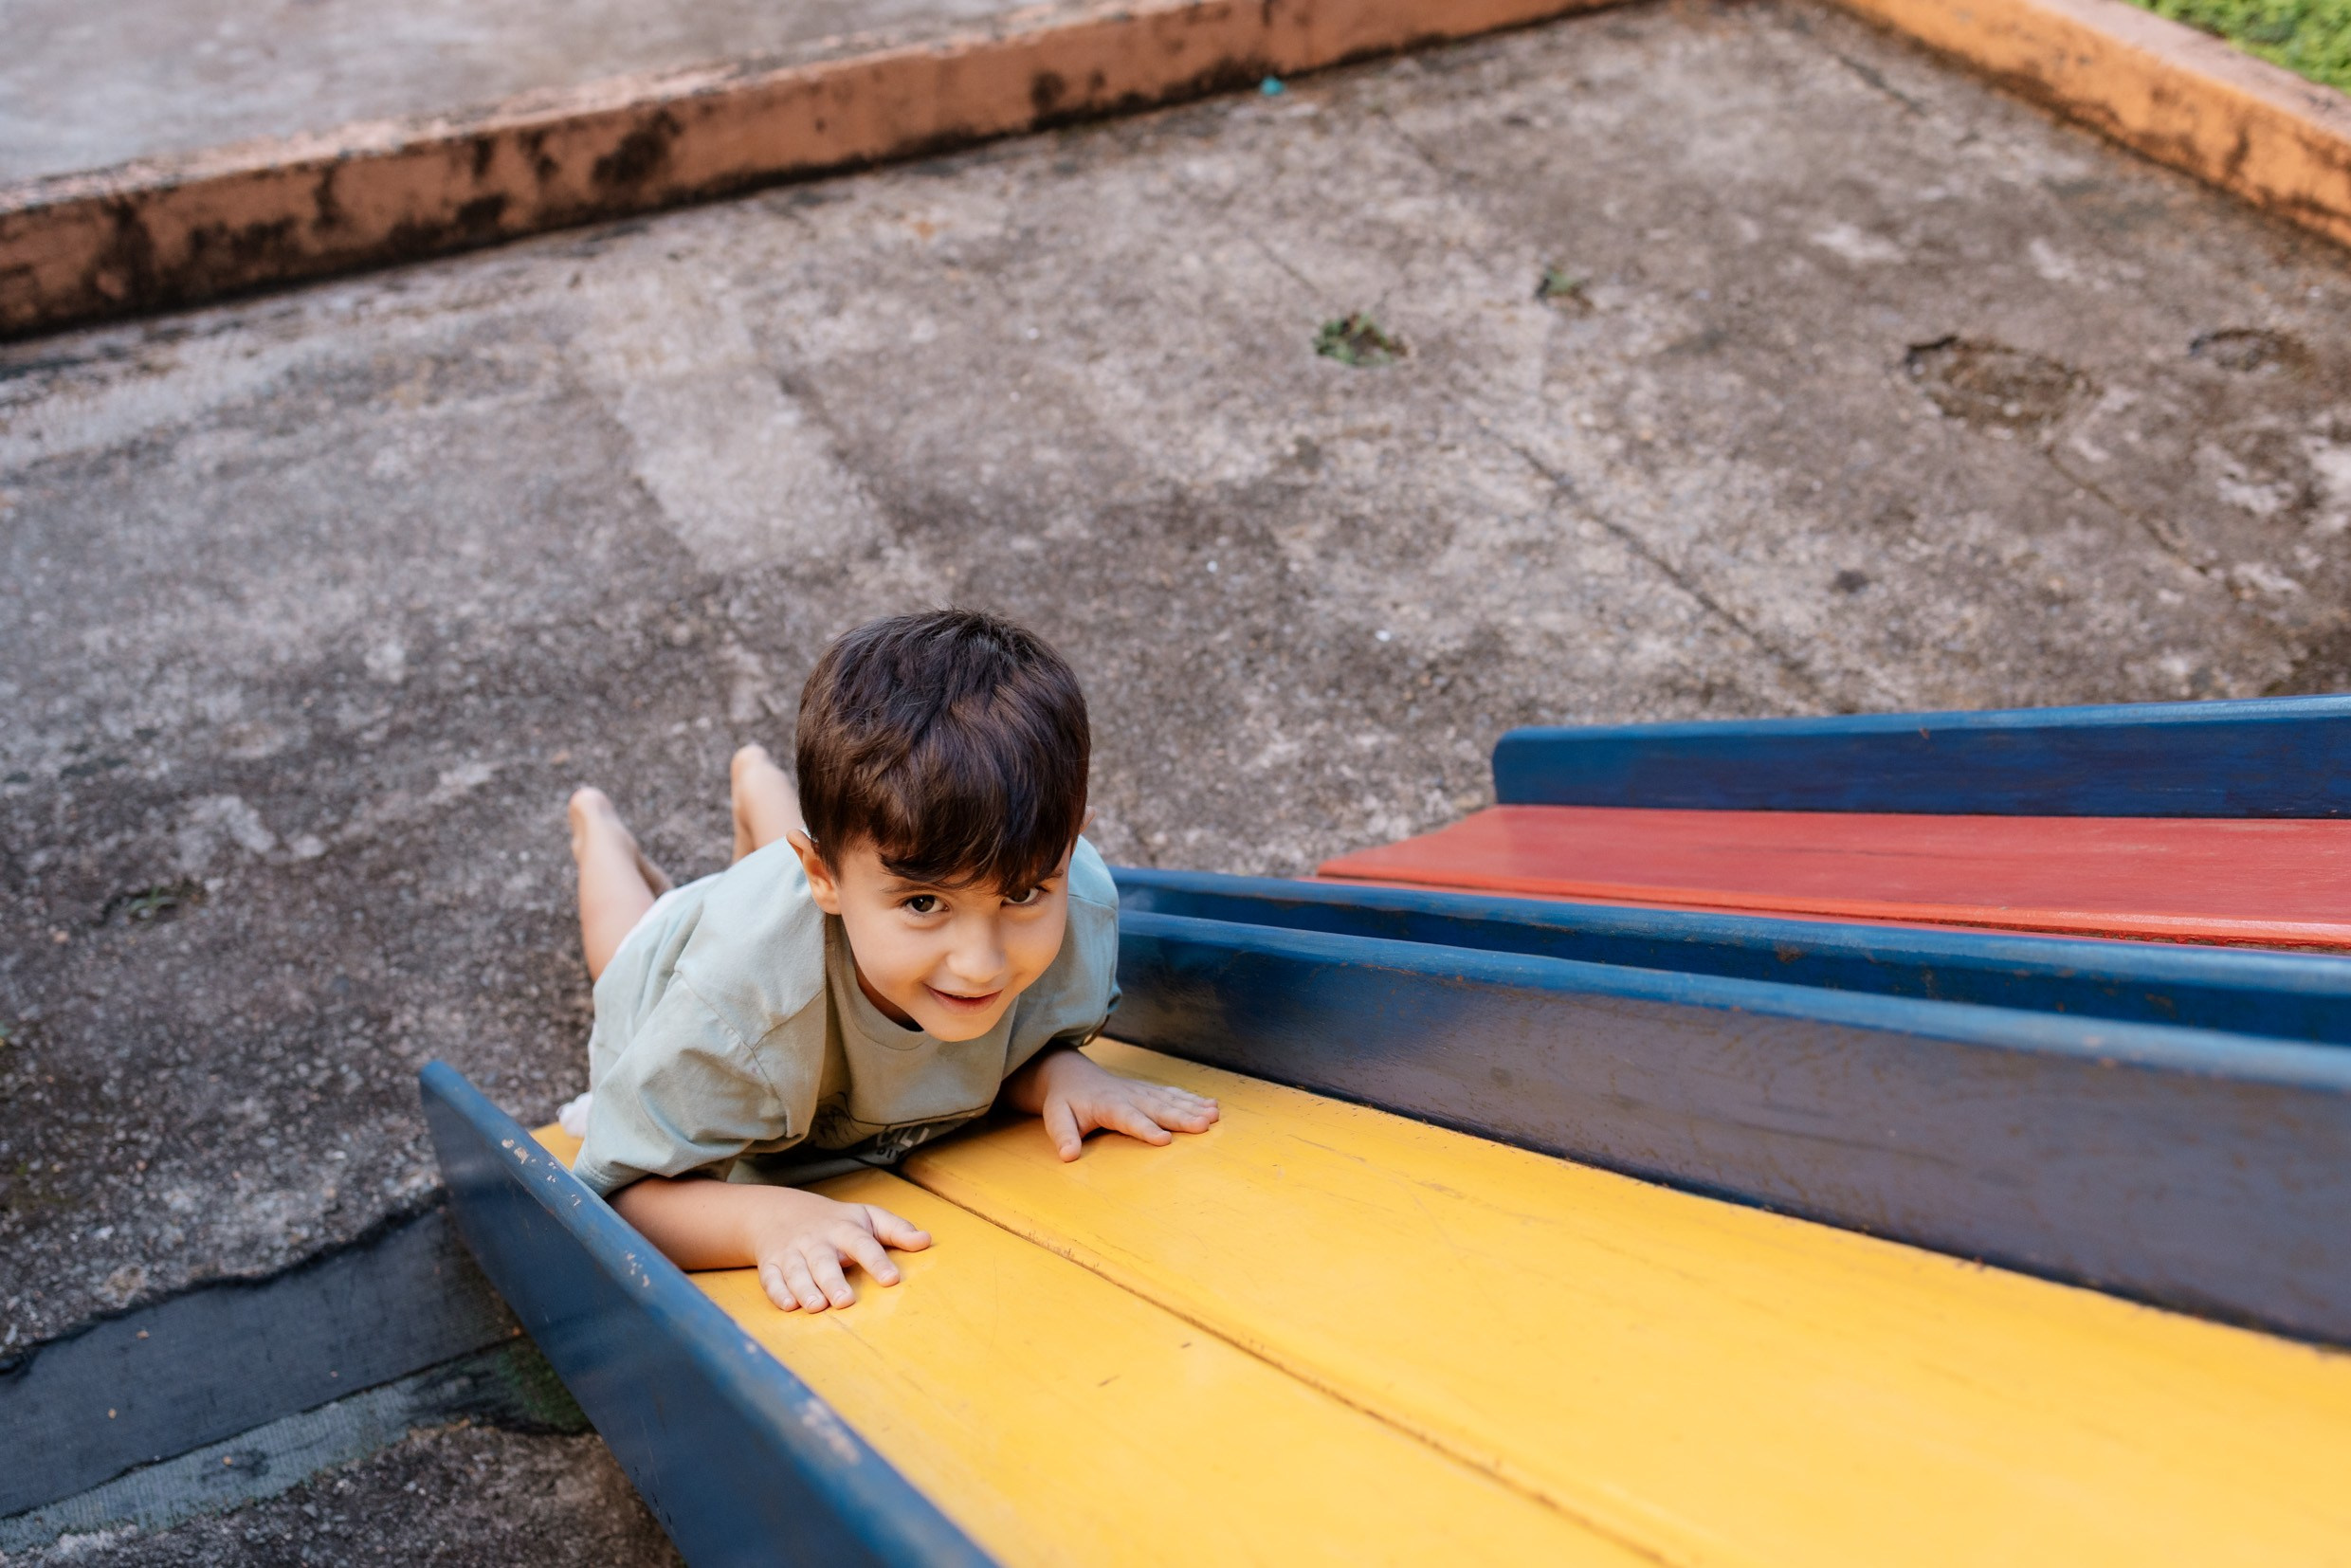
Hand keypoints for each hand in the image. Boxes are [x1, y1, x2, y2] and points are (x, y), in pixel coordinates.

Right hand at [748, 1187, 931, 1312]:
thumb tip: (926, 1240)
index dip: (877, 1261)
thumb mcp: (868, 1218)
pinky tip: (789, 1306)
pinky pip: (770, 1280)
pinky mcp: (771, 1265)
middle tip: (845, 1301)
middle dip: (833, 1281)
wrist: (781, 1213)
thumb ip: (897, 1230)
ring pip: (796, 1272)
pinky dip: (777, 1293)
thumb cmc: (836, 1222)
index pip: (863, 1244)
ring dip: (805, 1289)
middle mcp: (816, 1242)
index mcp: (844, 1229)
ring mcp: (791, 1254)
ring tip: (817, 1307)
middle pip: (824, 1261)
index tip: (891, 1280)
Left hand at [1008, 1047, 1220, 1161]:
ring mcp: (1141, 1091)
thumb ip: (1063, 1135)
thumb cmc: (1065, 1101)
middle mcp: (1129, 1096)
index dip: (1147, 1129)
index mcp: (1108, 1105)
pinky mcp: (1149, 1091)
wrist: (1071, 1075)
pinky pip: (1173, 1094)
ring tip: (1215, 1115)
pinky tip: (1212, 1105)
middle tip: (1205, 1125)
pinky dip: (1193, 1099)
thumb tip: (1068, 1155)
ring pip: (1170, 1099)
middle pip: (1158, 1108)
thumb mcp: (1055, 1117)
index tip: (1164, 1139)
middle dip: (1182, 1117)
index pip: (1129, 1118)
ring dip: (1194, 1107)